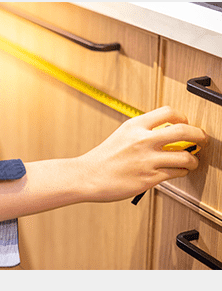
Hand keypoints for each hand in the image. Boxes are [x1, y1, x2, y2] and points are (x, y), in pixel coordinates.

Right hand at [77, 106, 207, 202]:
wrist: (89, 176)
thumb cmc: (103, 158)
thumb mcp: (122, 135)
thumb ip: (143, 131)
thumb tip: (167, 133)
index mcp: (135, 125)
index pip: (169, 112)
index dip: (183, 117)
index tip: (187, 123)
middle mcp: (143, 140)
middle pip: (184, 131)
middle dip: (199, 135)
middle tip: (202, 139)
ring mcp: (148, 159)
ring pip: (185, 156)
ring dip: (193, 159)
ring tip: (192, 161)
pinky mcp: (150, 177)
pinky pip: (176, 173)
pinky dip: (182, 172)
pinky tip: (178, 171)